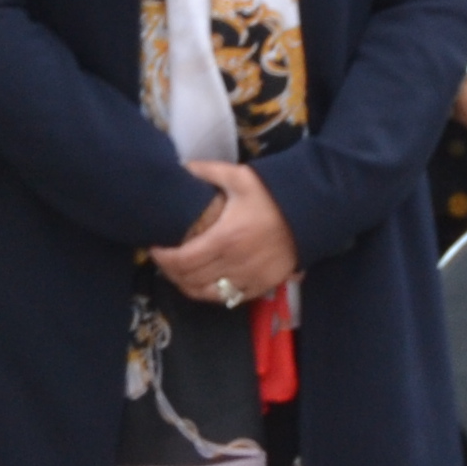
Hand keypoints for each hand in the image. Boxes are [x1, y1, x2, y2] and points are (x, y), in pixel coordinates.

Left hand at [152, 160, 300, 306]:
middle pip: (189, 279)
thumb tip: (180, 167)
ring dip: (187, 285)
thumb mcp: (240, 177)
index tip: (155, 247)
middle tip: (164, 259)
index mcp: (226, 238)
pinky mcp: (263, 286)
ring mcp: (250, 278)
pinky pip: (228, 298)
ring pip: (206, 294)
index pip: (182, 260)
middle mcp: (235, 263)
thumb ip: (207, 171)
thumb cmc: (273, 194)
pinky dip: (212, 293)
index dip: (162, 258)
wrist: (312, 211)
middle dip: (170, 270)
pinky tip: (205, 281)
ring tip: (180, 272)